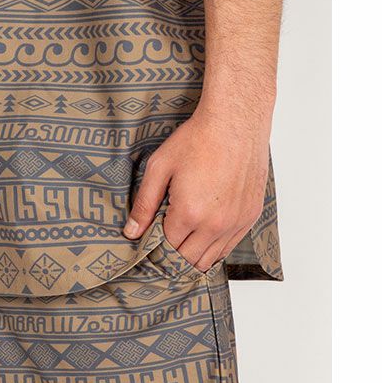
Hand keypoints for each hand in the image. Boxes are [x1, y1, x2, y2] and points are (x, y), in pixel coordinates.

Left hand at [123, 109, 269, 271]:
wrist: (236, 121)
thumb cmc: (198, 139)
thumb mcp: (159, 167)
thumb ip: (144, 204)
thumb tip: (132, 232)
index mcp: (190, 213)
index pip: (167, 248)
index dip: (154, 248)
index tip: (147, 243)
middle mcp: (216, 224)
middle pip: (188, 260)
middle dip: (172, 257)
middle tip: (161, 246)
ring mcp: (236, 222)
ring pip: (210, 259)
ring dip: (193, 257)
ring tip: (180, 244)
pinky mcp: (250, 216)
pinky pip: (229, 247)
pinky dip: (214, 248)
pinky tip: (201, 237)